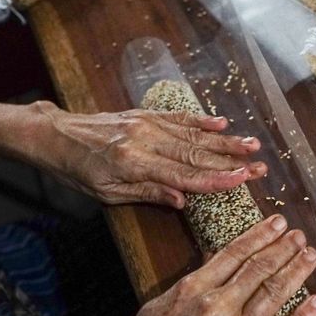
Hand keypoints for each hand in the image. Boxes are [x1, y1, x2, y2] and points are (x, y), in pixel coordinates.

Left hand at [28, 102, 266, 206]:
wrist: (55, 136)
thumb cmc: (78, 172)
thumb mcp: (107, 194)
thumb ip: (148, 193)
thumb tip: (184, 200)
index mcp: (135, 163)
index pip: (185, 174)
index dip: (217, 179)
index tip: (243, 180)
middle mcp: (145, 140)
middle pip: (197, 153)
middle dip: (232, 161)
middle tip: (260, 166)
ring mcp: (146, 124)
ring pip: (193, 134)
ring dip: (225, 141)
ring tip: (252, 145)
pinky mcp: (145, 114)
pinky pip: (178, 118)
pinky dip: (202, 121)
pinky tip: (222, 124)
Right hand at [63, 215, 315, 315]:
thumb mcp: (158, 306)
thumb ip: (189, 284)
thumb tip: (212, 260)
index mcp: (194, 289)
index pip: (236, 253)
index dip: (261, 235)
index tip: (277, 223)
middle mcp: (219, 308)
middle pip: (260, 268)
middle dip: (284, 248)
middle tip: (299, 235)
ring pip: (275, 293)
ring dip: (296, 271)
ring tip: (309, 256)